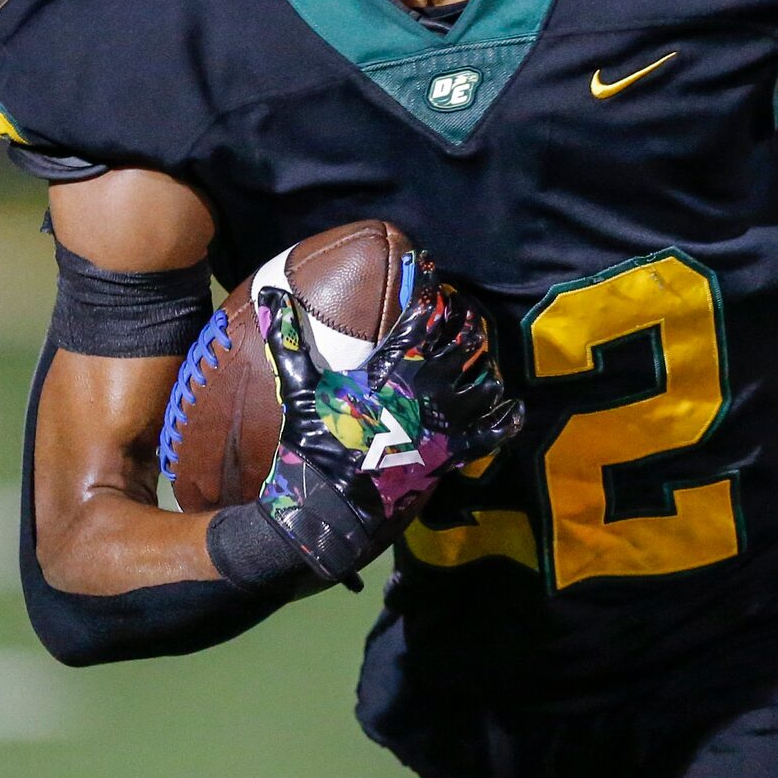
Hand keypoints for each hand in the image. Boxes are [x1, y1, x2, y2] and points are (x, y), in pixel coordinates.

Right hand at [255, 263, 521, 588]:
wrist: (330, 509)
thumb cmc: (311, 446)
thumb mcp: (298, 388)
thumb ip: (288, 338)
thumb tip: (268, 292)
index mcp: (392, 369)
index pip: (421, 314)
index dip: (428, 285)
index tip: (427, 268)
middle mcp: (426, 390)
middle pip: (465, 339)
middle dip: (467, 317)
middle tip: (462, 307)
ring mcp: (444, 423)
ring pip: (486, 378)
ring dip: (486, 360)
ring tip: (481, 349)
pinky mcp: (453, 455)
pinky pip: (494, 432)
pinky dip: (506, 417)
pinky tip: (510, 405)